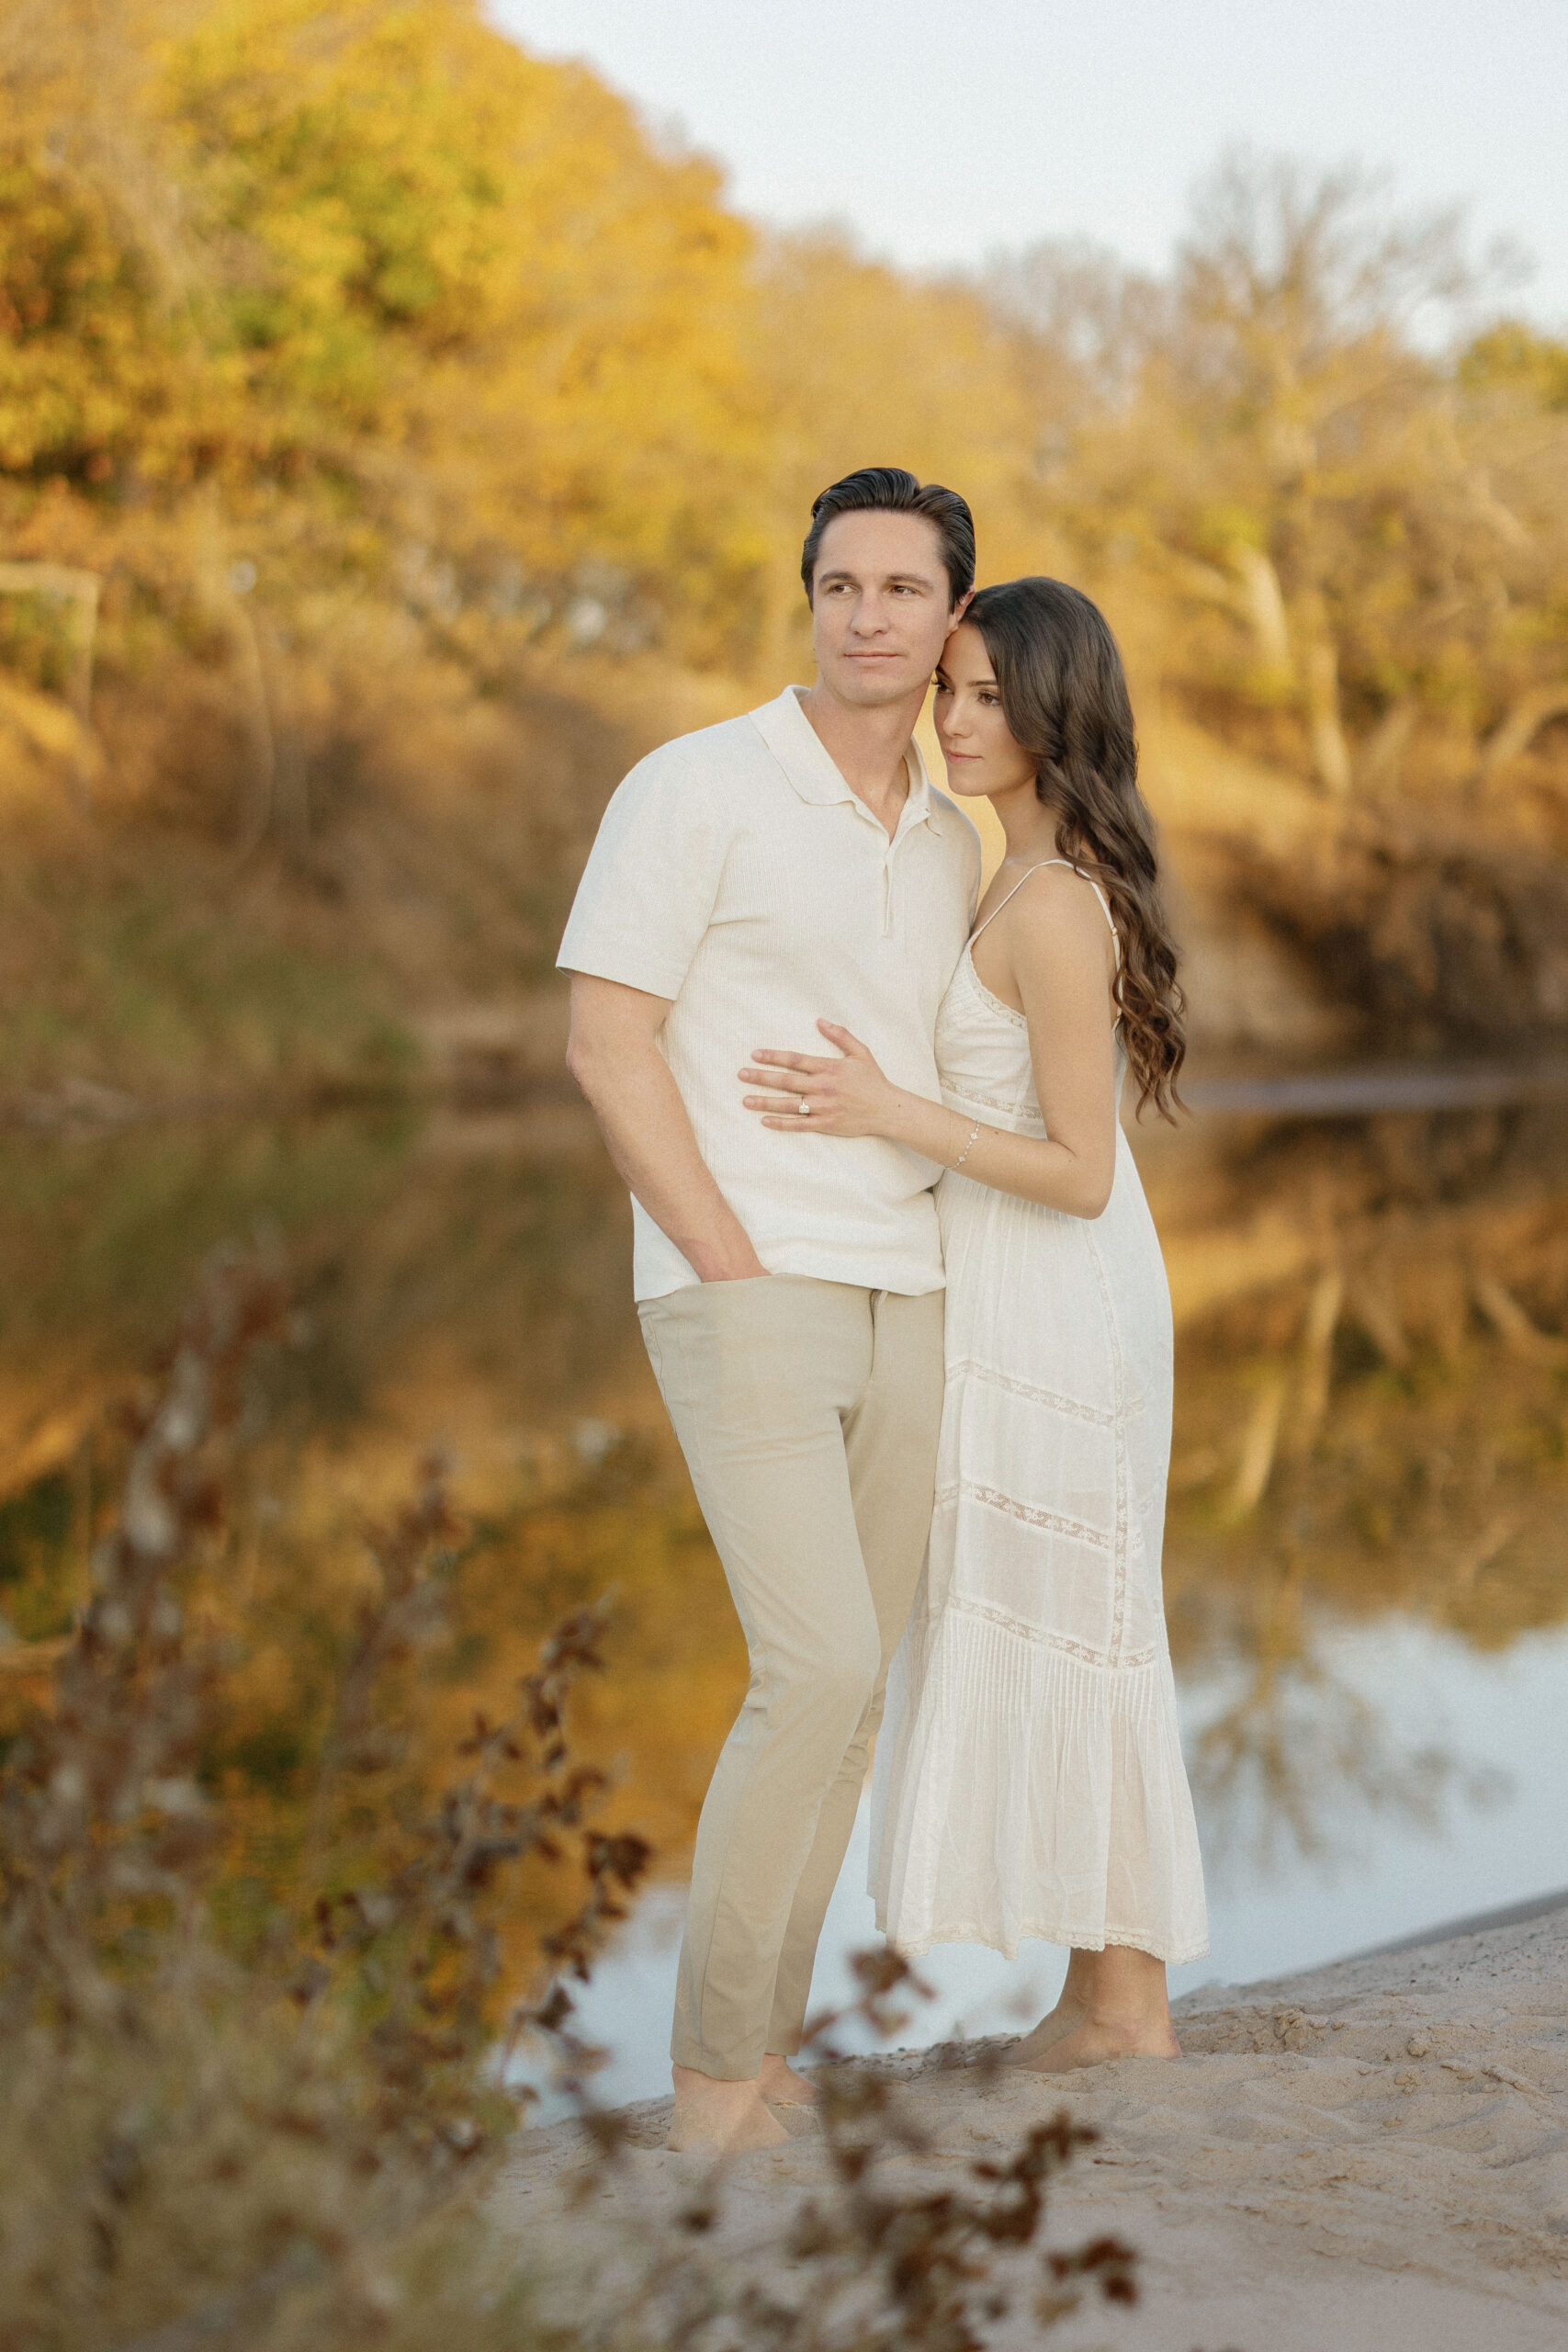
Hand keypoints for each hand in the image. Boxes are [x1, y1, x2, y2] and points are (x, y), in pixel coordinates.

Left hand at [740, 1022, 898, 1138]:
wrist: (888, 1109)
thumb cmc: (873, 1080)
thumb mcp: (860, 1052)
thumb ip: (840, 1035)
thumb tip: (820, 1021)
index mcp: (829, 1068)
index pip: (796, 1060)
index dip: (774, 1057)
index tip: (755, 1055)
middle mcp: (823, 1087)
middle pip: (787, 1081)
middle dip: (762, 1078)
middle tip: (741, 1075)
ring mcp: (824, 1107)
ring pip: (789, 1104)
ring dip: (766, 1102)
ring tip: (746, 1100)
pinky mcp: (826, 1125)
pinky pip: (799, 1125)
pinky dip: (782, 1124)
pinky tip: (765, 1121)